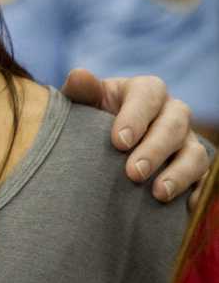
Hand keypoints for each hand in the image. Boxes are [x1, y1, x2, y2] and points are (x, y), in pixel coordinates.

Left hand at [61, 69, 209, 203]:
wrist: (98, 146)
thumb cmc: (89, 118)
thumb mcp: (82, 103)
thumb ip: (81, 90)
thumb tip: (80, 75)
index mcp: (144, 90)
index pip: (149, 93)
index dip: (136, 116)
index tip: (118, 142)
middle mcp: (170, 112)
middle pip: (175, 123)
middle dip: (155, 149)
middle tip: (133, 173)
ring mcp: (185, 140)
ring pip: (195, 152)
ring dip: (179, 173)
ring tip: (158, 194)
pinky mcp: (191, 167)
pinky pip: (203, 179)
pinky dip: (195, 191)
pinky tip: (181, 206)